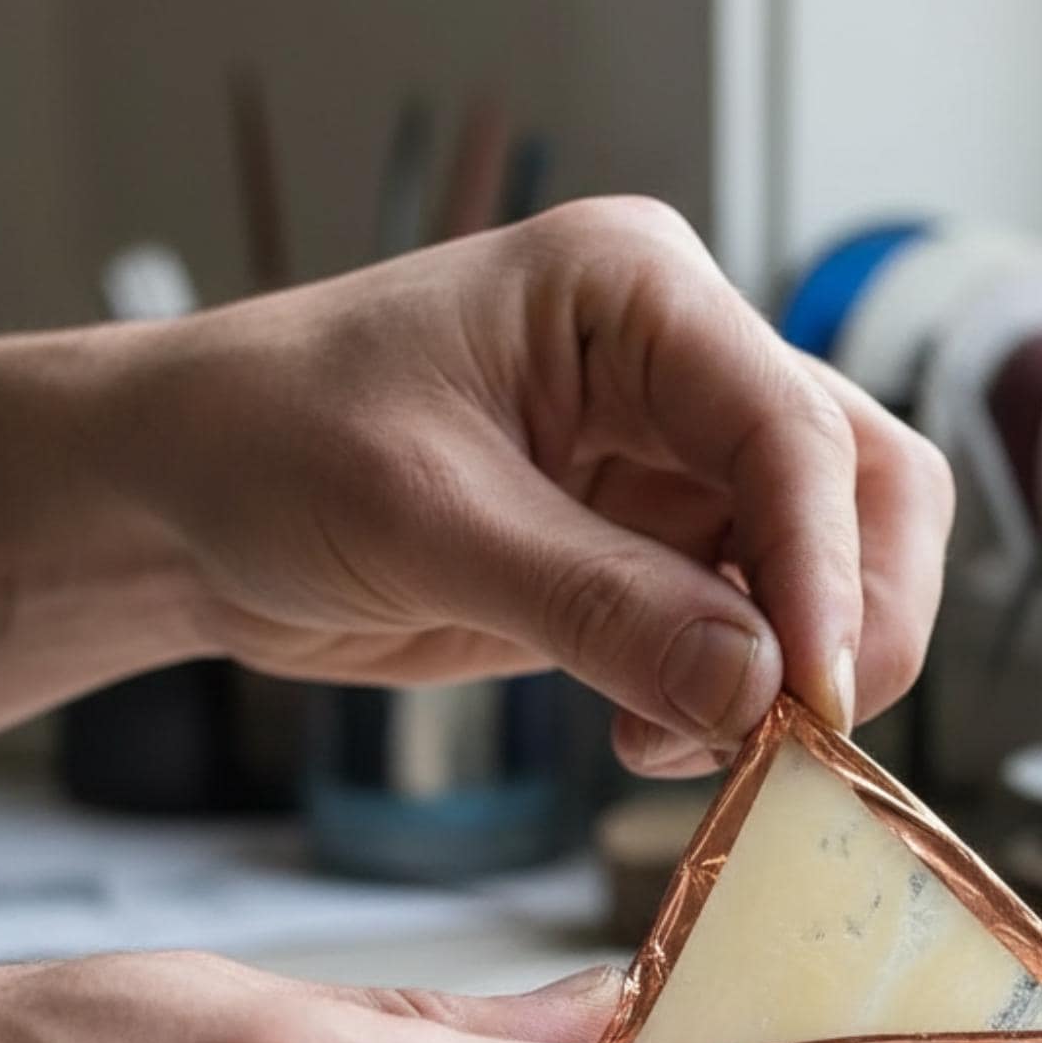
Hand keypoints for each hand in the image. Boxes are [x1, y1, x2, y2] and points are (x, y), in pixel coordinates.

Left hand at [94, 196, 953, 774]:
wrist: (181, 502)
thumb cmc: (265, 446)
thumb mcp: (422, 519)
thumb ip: (597, 604)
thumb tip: (758, 691)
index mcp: (633, 294)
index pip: (791, 428)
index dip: (824, 569)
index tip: (811, 695)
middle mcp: (678, 366)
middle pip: (860, 487)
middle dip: (853, 617)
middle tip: (800, 734)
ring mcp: (671, 462)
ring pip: (824, 567)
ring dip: (794, 671)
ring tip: (706, 748)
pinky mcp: (647, 551)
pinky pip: (746, 631)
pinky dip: (736, 699)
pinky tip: (663, 740)